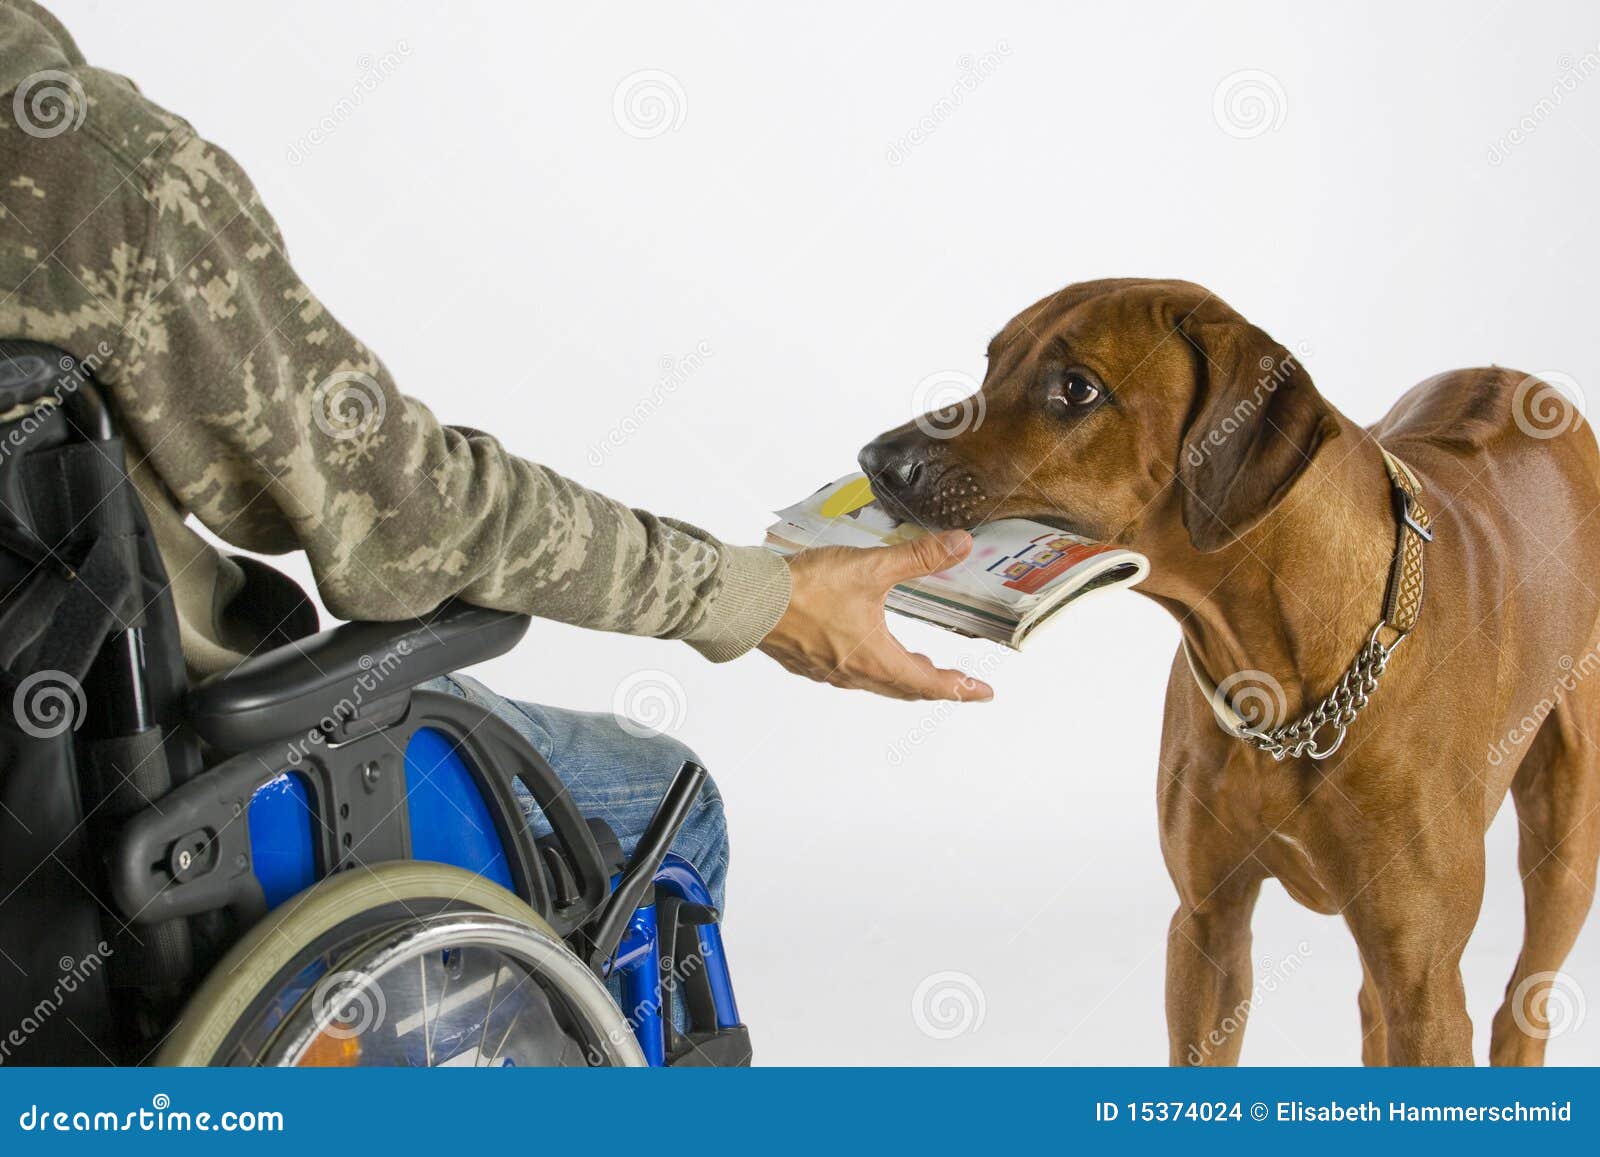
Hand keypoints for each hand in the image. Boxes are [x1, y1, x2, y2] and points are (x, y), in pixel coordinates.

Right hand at [758, 530, 994, 701]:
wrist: (748, 601)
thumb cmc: (804, 589)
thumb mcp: (870, 567)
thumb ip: (918, 557)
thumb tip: (960, 545)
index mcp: (875, 659)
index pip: (929, 683)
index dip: (960, 688)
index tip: (982, 693)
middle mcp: (853, 674)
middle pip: (904, 688)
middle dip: (934, 684)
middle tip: (957, 682)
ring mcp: (828, 671)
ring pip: (876, 682)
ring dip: (901, 676)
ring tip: (916, 664)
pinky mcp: (806, 662)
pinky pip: (848, 674)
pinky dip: (870, 668)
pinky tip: (864, 649)